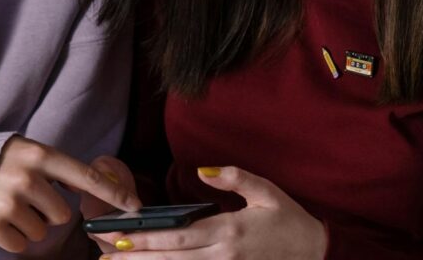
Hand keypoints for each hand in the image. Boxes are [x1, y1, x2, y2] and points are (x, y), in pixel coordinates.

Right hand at [0, 137, 141, 252]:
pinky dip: (14, 236)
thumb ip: (61, 168)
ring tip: (12, 204)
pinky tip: (1, 217)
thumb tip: (97, 185)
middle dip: (49, 211)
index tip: (136, 206)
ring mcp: (7, 202)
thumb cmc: (1, 160)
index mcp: (39, 155)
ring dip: (32, 224)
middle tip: (29, 196)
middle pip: (62, 215)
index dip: (113, 194)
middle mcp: (25, 177)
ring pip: (43, 232)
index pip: (85, 176)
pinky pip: (22, 245)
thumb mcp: (31, 152)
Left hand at [98, 166, 326, 259]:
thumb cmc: (289, 220)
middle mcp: (223, 255)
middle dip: (135, 256)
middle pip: (172, 258)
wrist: (318, 254)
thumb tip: (202, 172)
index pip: (178, 236)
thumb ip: (233, 178)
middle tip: (104, 255)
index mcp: (228, 231)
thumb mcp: (266, 191)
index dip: (147, 238)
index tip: (119, 236)